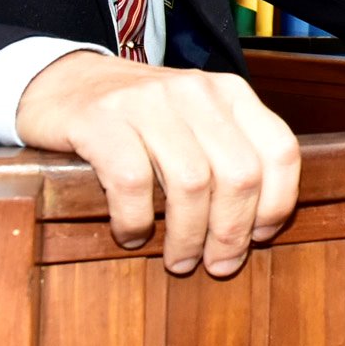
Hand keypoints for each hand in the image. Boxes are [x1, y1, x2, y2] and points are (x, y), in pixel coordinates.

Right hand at [15, 52, 300, 276]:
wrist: (65, 81)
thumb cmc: (139, 119)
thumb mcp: (196, 123)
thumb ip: (231, 155)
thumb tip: (259, 228)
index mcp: (230, 93)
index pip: (279, 150)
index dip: (277, 203)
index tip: (259, 237)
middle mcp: (196, 91)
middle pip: (239, 174)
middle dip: (232, 232)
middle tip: (218, 265)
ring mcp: (148, 100)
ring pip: (192, 182)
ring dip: (188, 235)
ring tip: (178, 260)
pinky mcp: (100, 118)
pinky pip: (132, 181)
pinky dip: (136, 219)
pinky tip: (132, 234)